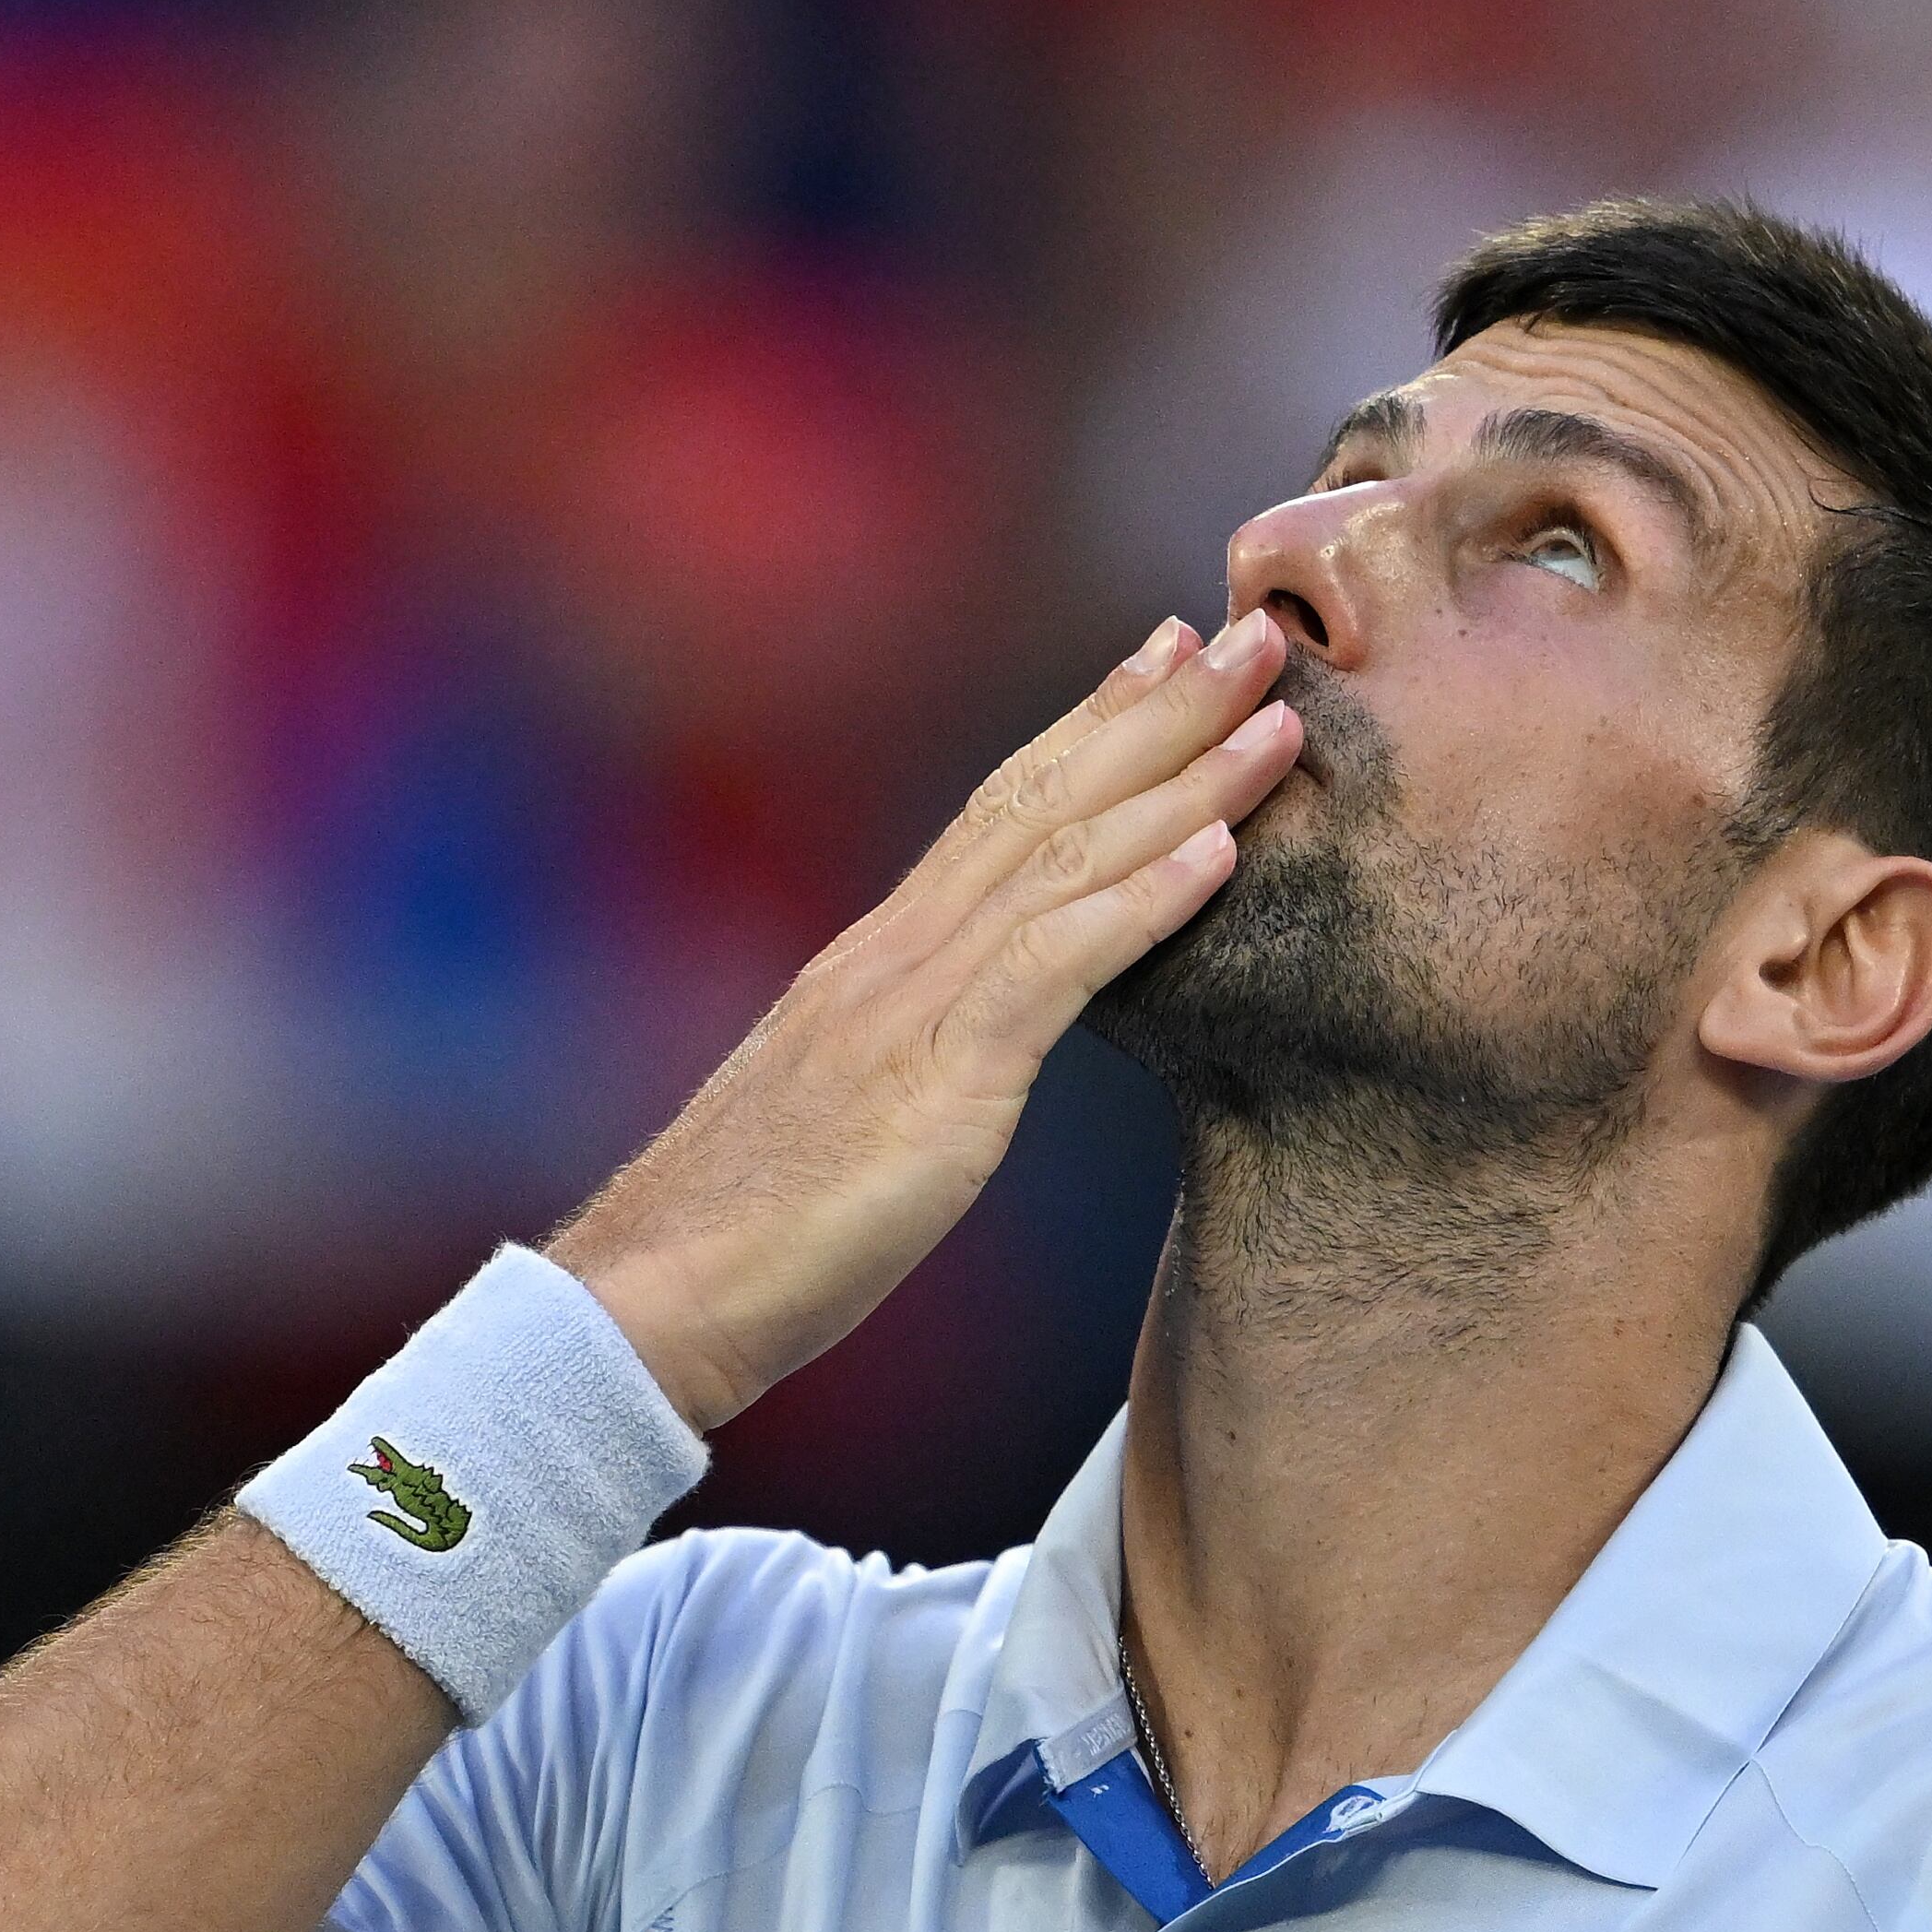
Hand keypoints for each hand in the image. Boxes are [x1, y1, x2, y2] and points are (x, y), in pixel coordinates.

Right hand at [550, 609, 1299, 1429]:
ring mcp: (911, 1005)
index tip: (1165, 655)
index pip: (1000, 809)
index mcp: (878, 959)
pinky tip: (1220, 853)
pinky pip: (1054, 966)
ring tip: (1275, 717)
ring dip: (1183, 782)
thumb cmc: (750, 1235)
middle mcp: (896, 953)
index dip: (1088, 726)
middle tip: (1253, 632)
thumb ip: (909, 1058)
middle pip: (1044, 798)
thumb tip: (959, 1051)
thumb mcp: (851, 1117)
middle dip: (1159, 711)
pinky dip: (1143, 901)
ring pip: (1066, 858)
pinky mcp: (934, 1080)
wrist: (655, 1298)